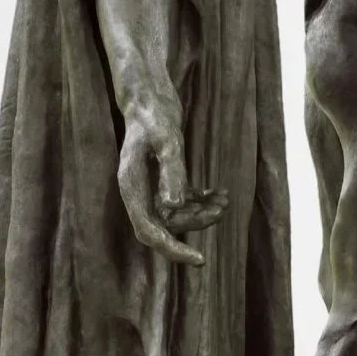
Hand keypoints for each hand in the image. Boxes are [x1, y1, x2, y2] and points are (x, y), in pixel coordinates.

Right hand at [117, 93, 226, 266]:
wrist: (148, 96)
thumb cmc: (154, 115)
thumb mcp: (167, 140)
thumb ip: (171, 172)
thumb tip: (176, 206)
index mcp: (132, 187)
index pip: (149, 230)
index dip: (173, 248)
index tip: (199, 259)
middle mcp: (138, 192)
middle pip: (165, 225)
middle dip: (195, 224)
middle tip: (222, 211)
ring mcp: (149, 187)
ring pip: (177, 214)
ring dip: (202, 212)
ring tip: (224, 200)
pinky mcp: (162, 178)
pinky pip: (182, 201)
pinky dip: (201, 200)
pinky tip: (219, 193)